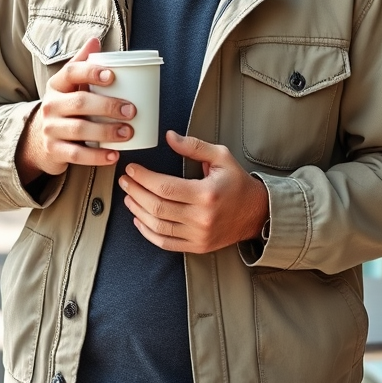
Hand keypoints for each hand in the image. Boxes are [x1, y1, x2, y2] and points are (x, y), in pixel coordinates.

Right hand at [16, 37, 137, 183]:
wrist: (37, 139)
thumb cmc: (63, 106)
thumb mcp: (68, 85)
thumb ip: (82, 64)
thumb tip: (95, 41)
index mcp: (56, 85)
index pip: (71, 72)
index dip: (91, 72)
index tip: (113, 75)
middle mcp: (50, 105)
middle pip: (79, 102)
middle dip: (108, 106)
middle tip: (132, 110)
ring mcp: (51, 129)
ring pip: (80, 130)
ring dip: (107, 131)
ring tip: (128, 132)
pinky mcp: (54, 151)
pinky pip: (77, 154)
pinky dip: (97, 157)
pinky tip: (114, 155)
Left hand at [119, 131, 268, 253]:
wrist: (256, 213)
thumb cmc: (237, 182)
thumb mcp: (221, 156)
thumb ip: (194, 146)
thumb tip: (169, 136)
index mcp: (206, 193)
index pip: (164, 186)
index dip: (143, 178)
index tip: (131, 169)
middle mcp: (201, 217)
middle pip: (157, 206)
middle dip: (135, 192)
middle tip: (125, 180)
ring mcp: (198, 235)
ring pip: (157, 226)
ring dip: (137, 210)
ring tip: (128, 197)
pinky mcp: (197, 246)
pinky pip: (165, 242)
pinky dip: (148, 232)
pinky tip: (139, 218)